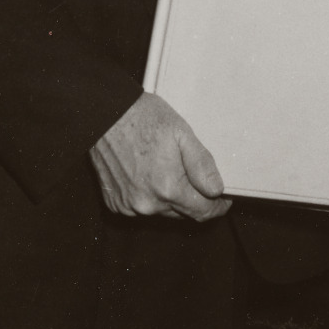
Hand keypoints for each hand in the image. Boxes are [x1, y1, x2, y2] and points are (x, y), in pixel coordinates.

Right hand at [90, 93, 231, 220]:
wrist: (105, 115)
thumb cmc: (143, 119)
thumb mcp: (182, 133)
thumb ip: (201, 164)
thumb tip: (217, 189)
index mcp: (168, 188)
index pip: (202, 212)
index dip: (217, 206)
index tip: (223, 199)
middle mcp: (148, 204)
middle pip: (183, 213)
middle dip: (193, 199)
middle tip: (192, 174)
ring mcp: (129, 206)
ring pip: (162, 211)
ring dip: (170, 198)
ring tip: (166, 168)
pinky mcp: (115, 204)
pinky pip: (141, 207)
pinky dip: (149, 196)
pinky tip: (148, 173)